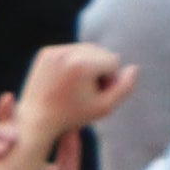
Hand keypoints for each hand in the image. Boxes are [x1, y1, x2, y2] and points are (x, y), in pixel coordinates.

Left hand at [15, 40, 135, 145]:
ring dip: (89, 64)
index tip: (97, 95)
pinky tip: (67, 80)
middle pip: (101, 51)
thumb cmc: (72, 116)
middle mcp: (67, 53)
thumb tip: (134, 68)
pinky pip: (72, 50)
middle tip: (88, 90)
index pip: (114, 60)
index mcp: (82, 64)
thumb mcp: (105, 107)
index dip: (111, 79)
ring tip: (79, 85)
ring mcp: (54, 51)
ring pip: (87, 49)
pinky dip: (74, 62)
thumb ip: (125, 88)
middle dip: (100, 69)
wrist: (35, 120)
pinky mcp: (46, 52)